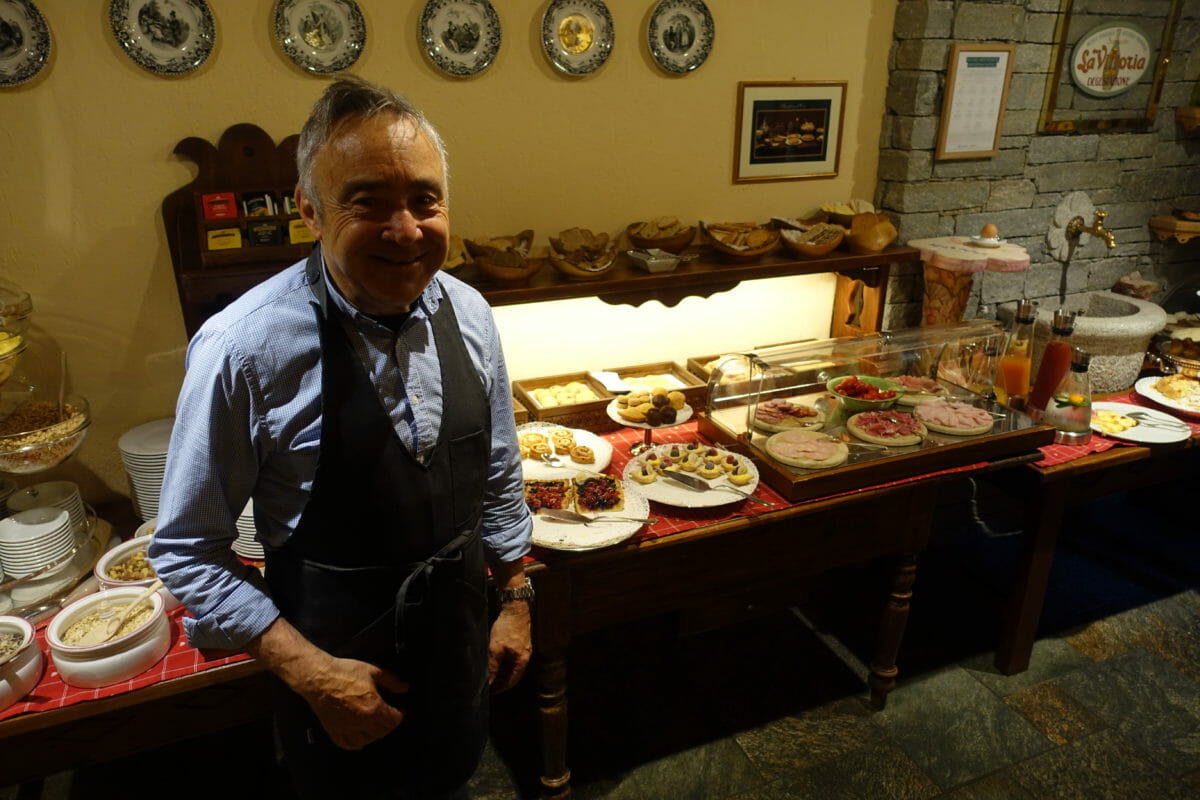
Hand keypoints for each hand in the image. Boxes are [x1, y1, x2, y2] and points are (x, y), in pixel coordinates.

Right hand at [246, 617, 408, 749]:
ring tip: (376, 726)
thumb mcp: (373, 671)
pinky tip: (360, 739)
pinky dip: (356, 743)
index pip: (394, 720)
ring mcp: (348, 728)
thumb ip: (391, 681)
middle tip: (389, 717)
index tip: (400, 711)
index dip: (400, 714)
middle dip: (388, 724)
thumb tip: (404, 688)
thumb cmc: (343, 673)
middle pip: (382, 731)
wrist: (319, 678)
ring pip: (367, 740)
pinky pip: (348, 744)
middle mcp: (362, 722)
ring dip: (375, 734)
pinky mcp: (334, 730)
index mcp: (374, 708)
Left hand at [488, 600, 530, 692]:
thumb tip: (489, 681)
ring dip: (502, 672)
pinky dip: (504, 662)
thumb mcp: (496, 648)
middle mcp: (525, 657)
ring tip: (490, 673)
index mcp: (522, 660)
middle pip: (513, 675)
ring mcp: (524, 649)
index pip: (512, 681)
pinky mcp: (521, 642)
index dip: (500, 688)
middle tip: (488, 684)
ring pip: (513, 666)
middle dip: (501, 681)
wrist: (515, 608)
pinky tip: (495, 660)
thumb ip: (493, 666)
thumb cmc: (507, 628)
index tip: (490, 692)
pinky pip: (513, 658)